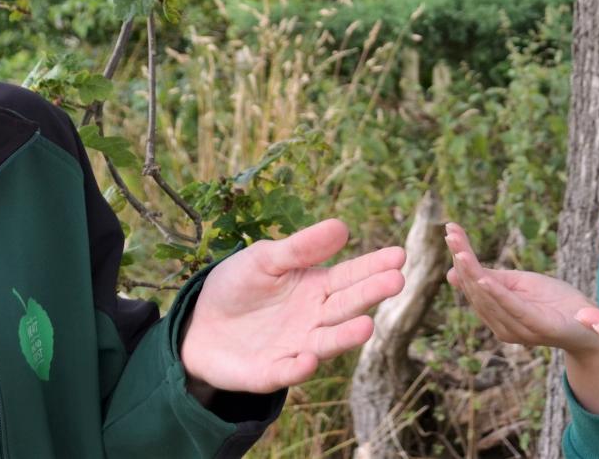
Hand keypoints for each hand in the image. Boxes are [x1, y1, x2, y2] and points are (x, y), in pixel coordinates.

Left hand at [180, 218, 404, 394]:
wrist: (199, 323)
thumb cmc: (238, 286)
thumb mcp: (265, 259)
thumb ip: (299, 248)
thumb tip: (342, 226)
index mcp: (316, 288)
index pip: (350, 276)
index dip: (374, 267)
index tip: (399, 256)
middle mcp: (314, 319)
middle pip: (346, 306)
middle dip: (370, 294)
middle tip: (395, 280)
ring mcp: (296, 347)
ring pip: (326, 343)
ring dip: (345, 337)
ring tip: (366, 326)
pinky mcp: (271, 372)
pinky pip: (288, 372)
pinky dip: (300, 368)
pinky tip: (309, 359)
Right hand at [443, 221, 598, 354]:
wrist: (590, 324)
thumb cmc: (554, 303)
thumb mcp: (520, 283)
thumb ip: (490, 279)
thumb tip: (451, 272)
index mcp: (496, 314)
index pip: (472, 283)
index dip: (460, 257)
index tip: (450, 230)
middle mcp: (501, 325)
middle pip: (476, 289)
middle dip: (462, 260)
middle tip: (450, 233)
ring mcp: (517, 329)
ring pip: (488, 298)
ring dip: (472, 273)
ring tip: (460, 251)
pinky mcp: (536, 327)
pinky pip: (512, 309)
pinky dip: (496, 294)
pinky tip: (483, 279)